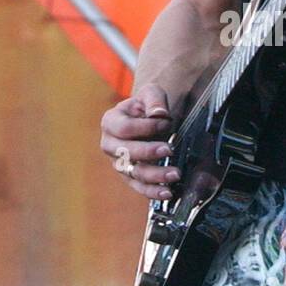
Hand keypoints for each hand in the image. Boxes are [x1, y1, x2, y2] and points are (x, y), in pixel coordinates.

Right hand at [99, 83, 180, 201]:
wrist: (150, 118)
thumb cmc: (148, 105)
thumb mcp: (151, 93)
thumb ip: (154, 100)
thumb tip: (159, 113)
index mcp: (111, 122)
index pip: (124, 128)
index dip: (146, 127)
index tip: (167, 122)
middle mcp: (110, 144)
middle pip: (125, 153)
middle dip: (148, 152)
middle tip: (170, 150)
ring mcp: (118, 162)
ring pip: (133, 173)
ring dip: (154, 176)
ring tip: (175, 174)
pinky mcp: (129, 176)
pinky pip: (139, 187)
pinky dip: (152, 192)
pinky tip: (167, 192)